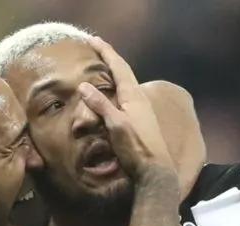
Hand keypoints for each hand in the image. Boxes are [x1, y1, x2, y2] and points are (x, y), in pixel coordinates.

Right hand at [78, 37, 174, 176]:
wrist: (155, 171)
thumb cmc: (136, 147)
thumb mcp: (116, 125)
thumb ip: (101, 104)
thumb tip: (84, 85)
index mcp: (133, 95)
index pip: (119, 67)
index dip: (106, 52)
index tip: (93, 39)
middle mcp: (139, 99)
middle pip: (124, 73)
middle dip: (110, 60)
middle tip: (97, 49)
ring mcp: (141, 110)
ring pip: (125, 85)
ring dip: (113, 74)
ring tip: (102, 68)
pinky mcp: (140, 121)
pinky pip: (125, 97)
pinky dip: (115, 90)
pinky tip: (112, 95)